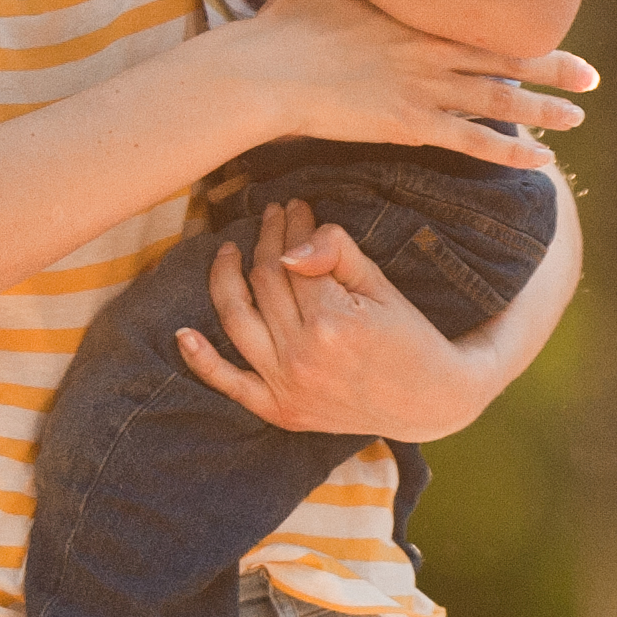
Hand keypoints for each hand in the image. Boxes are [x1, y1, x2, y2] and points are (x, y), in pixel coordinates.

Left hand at [173, 201, 526, 443]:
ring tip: (229, 251)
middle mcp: (302, 354)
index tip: (296, 206)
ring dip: (226, 278)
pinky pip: (229, 384)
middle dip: (267, 240)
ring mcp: (287, 385)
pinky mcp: (281, 410)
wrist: (433, 401)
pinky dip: (201, 360)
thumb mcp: (383, 288)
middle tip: (273, 216)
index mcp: (332, 321)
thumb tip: (292, 243)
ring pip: (237, 318)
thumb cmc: (415, 338)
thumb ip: (337, 256)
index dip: (293, 226)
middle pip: (265, 281)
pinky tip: (183, 334)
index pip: (293, 259)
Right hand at [218, 0, 588, 166]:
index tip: (556, 20)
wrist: (265, 71)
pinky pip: (473, 143)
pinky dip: (510, 154)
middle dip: (552, 70)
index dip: (523, 24)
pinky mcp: (411, 125)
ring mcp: (425, 89)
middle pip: (505, 61)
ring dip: (542, 114)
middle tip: (594, 77)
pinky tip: (542, 164)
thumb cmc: (291, 18)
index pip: (483, 16)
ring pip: (499, 104)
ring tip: (578, 120)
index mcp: (418, 13)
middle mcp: (432, 50)